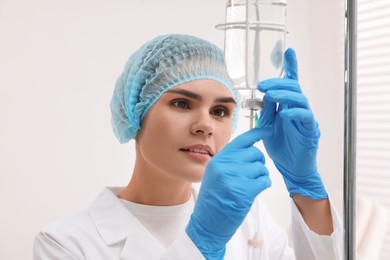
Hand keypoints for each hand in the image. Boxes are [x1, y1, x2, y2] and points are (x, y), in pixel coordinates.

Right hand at [186, 127, 270, 258]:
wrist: (207, 224)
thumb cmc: (214, 200)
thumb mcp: (216, 174)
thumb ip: (230, 161)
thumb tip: (250, 148)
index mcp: (218, 159)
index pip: (241, 140)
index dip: (257, 133)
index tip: (268, 130)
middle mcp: (224, 165)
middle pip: (255, 153)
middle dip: (258, 163)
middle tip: (251, 175)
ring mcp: (233, 177)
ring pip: (261, 168)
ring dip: (260, 176)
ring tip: (250, 186)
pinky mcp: (244, 191)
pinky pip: (264, 180)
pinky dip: (263, 185)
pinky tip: (253, 192)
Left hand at [257, 48, 327, 199]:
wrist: (291, 168)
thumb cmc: (281, 147)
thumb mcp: (268, 127)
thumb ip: (267, 112)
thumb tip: (262, 97)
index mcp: (287, 106)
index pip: (290, 84)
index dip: (290, 67)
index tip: (288, 51)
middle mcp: (298, 109)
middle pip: (293, 88)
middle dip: (278, 83)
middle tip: (263, 85)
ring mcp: (305, 119)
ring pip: (300, 99)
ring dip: (285, 95)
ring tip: (271, 94)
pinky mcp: (310, 130)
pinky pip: (306, 117)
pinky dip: (295, 113)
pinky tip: (285, 112)